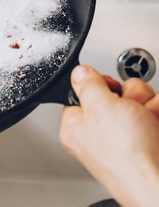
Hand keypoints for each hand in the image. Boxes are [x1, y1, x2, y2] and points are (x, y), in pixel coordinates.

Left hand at [60, 65, 158, 206]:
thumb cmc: (128, 157)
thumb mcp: (100, 107)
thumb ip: (88, 83)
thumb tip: (79, 72)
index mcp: (79, 127)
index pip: (81, 93)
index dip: (96, 85)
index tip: (107, 88)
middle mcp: (102, 132)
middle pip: (114, 92)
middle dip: (128, 94)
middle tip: (129, 108)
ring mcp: (128, 135)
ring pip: (138, 99)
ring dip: (147, 103)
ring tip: (147, 120)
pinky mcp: (149, 136)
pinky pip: (154, 108)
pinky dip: (158, 111)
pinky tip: (156, 126)